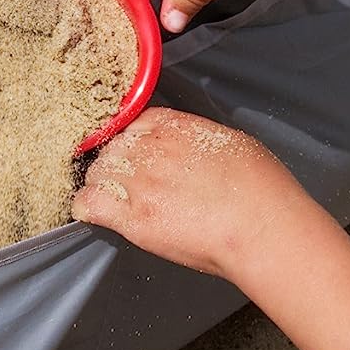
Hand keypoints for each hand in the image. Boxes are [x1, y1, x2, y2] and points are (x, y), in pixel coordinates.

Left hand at [71, 108, 310, 280]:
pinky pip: (88, 205)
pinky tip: (95, 213)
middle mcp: (151, 148)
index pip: (134, 122)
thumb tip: (191, 148)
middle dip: (116, 164)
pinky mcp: (133, 218)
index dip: (131, 140)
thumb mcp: (234, 143)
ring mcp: (139, 183)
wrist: (262, 227)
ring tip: (114, 200)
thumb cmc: (262, 191)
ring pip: (96, 174)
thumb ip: (200, 139)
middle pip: (111, 147)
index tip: (134, 153)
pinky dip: (86, 208)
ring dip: (102, 185)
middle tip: (128, 183)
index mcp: (176, 126)